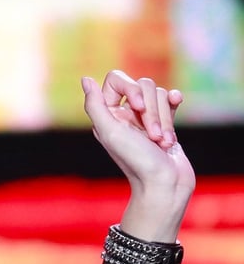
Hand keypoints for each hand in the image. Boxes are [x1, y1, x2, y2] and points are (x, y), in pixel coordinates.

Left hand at [81, 71, 194, 196]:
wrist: (164, 184)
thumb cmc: (135, 160)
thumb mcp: (109, 132)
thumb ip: (95, 105)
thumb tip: (85, 79)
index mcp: (107, 114)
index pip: (116, 79)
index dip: (130, 87)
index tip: (138, 107)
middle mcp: (124, 114)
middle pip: (143, 85)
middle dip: (151, 110)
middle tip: (151, 136)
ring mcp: (145, 118)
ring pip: (159, 94)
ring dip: (164, 118)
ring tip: (162, 142)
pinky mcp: (165, 123)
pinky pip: (170, 100)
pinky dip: (174, 102)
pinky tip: (177, 100)